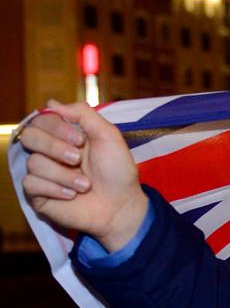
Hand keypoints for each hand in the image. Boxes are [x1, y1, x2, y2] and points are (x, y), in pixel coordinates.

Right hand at [18, 100, 148, 251]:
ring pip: (33, 163)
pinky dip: (55, 189)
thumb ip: (83, 114)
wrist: (121, 205)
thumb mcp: (108, 135)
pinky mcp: (38, 194)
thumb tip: (51, 103)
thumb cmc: (117, 171)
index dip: (56, 127)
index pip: (42, 120)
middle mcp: (50, 152)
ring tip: (85, 185)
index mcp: (65, 136)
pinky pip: (31, 184)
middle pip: (30, 137)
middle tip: (77, 159)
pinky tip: (72, 195)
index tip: (80, 139)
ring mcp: (43, 173)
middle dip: (55, 147)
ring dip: (64, 175)